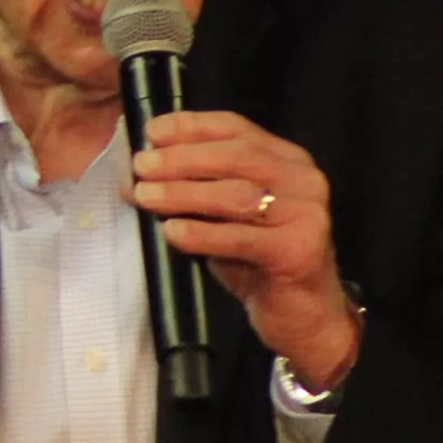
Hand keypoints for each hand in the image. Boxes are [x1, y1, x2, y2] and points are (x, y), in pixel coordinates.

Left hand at [126, 110, 359, 387]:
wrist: (303, 316)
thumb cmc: (257, 263)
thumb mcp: (225, 218)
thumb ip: (195, 191)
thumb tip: (137, 175)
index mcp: (286, 160)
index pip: (236, 128)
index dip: (191, 126)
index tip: (151, 132)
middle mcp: (302, 180)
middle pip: (235, 156)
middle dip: (181, 159)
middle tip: (141, 167)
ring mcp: (305, 214)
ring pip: (236, 194)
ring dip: (184, 193)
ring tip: (146, 197)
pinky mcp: (298, 251)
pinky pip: (241, 238)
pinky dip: (202, 234)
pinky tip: (172, 233)